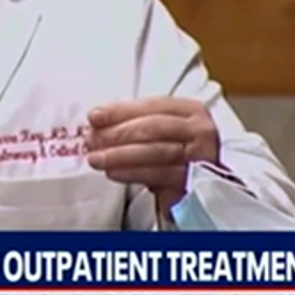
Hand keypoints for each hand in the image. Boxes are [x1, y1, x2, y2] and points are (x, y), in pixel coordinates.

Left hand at [84, 97, 219, 214]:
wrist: (202, 189)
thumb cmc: (176, 152)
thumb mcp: (159, 131)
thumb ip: (133, 122)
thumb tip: (96, 121)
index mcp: (191, 111)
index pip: (153, 105)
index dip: (120, 110)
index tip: (94, 116)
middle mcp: (200, 131)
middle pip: (153, 127)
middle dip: (117, 133)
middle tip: (91, 140)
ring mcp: (201, 157)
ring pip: (154, 152)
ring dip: (119, 155)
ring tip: (96, 158)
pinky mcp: (194, 183)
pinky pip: (158, 175)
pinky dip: (131, 172)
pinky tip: (113, 172)